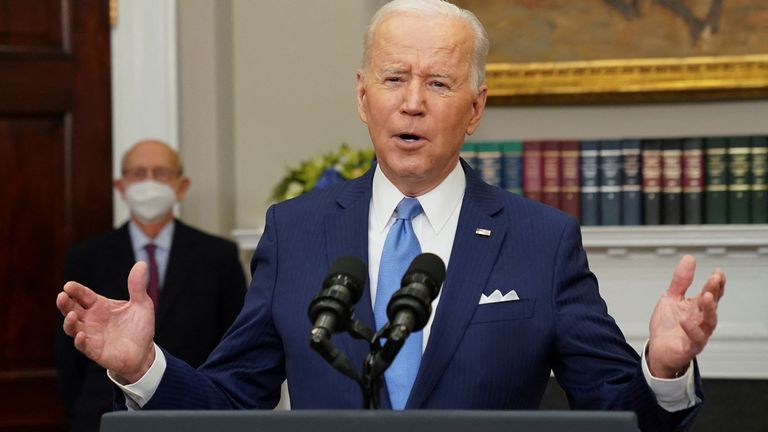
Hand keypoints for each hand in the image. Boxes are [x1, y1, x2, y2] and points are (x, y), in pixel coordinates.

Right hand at [56, 261, 155, 383]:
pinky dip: (80, 340)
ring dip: (69, 322)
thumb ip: (137, 286)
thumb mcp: (142, 304)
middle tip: (62, 296)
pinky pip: (83, 345)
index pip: (83, 295)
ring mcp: (90, 335)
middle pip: (71, 309)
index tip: (68, 285)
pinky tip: (81, 335)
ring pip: (72, 327)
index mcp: (99, 305)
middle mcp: (91, 319)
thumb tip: (142, 263)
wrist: (144, 351)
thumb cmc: (139, 326)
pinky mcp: (94, 350)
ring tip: (71, 315)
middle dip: (64, 303)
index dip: (75, 290)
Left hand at [647, 255, 724, 377]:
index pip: (712, 293)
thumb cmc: (668, 325)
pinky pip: (694, 339)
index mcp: (698, 307)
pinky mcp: (689, 347)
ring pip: (709, 322)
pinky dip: (691, 329)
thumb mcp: (671, 298)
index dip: (716, 283)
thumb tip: (689, 259)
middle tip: (715, 279)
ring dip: (709, 309)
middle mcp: (701, 320)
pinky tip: (685, 320)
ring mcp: (698, 333)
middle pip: (712, 305)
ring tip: (706, 296)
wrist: (658, 349)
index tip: (718, 272)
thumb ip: (681, 281)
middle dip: (714, 291)